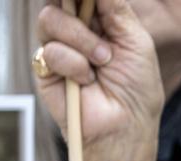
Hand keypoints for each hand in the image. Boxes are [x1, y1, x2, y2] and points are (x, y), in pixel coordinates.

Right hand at [33, 0, 163, 152]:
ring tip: (102, 60)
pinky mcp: (44, 68)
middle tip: (94, 20)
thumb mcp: (135, 39)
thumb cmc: (136, 88)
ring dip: (81, 39)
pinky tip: (87, 80)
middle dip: (74, 5)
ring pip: (50, 18)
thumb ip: (114, 5)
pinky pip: (49, 50)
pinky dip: (73, 64)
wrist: (125, 127)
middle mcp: (75, 29)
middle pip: (58, 0)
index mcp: (99, 19)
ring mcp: (58, 46)